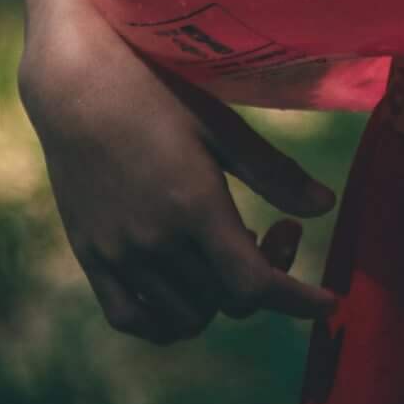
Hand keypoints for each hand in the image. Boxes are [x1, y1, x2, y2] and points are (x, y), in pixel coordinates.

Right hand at [19, 15, 340, 345]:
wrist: (74, 84)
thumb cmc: (156, 92)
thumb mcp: (221, 126)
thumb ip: (275, 173)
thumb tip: (327, 207)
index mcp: (194, 207)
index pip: (254, 285)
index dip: (298, 301)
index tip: (329, 303)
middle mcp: (154, 241)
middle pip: (226, 301)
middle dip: (264, 277)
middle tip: (270, 229)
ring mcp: (117, 254)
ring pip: (185, 316)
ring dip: (218, 296)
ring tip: (223, 246)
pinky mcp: (90, 256)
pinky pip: (132, 318)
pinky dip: (166, 319)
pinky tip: (184, 284)